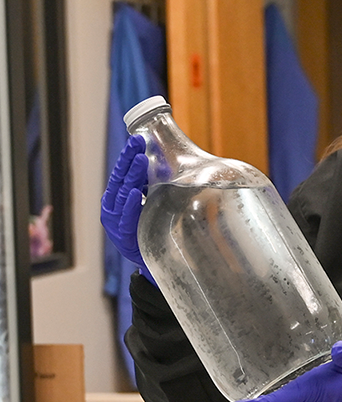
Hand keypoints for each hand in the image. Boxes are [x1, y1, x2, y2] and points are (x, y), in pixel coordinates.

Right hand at [100, 135, 154, 282]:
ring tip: (140, 160)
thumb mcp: (152, 203)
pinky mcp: (123, 236)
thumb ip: (154, 185)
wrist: (153, 262)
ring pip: (122, 195)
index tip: (138, 139)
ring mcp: (115, 222)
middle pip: (120, 179)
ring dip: (131, 176)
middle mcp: (112, 208)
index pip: (122, 172)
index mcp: (118, 198)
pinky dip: (130, 205)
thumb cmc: (151, 228)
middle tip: (138, 142)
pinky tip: (136, 193)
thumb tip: (168, 158)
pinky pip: (126, 219)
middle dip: (128, 159)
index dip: (129, 156)